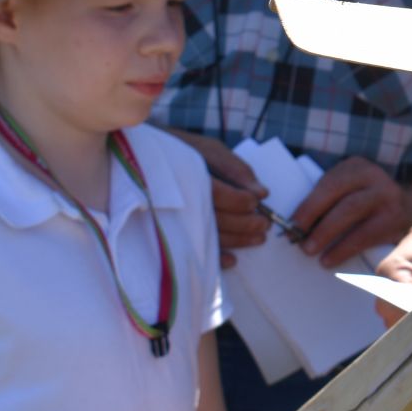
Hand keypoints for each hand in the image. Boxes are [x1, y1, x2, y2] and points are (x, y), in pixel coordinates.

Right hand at [172, 130, 269, 265]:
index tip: (255, 202)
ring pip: (210, 237)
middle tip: (264, 224)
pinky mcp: (175, 234)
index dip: (239, 201)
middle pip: (217, 219)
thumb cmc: (185, 153)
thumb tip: (262, 193)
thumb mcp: (211, 151)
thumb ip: (237, 170)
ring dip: (238, 241)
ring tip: (258, 238)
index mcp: (188, 177)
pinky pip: (195, 252)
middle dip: (246, 224)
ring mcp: (176, 221)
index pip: (217, 195)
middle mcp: (180, 202)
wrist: (147, 161)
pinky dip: (215, 259)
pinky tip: (232, 259)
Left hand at [292, 156, 411, 267]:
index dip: (307, 204)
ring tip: (308, 250)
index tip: (290, 223)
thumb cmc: (371, 203)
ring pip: (351, 210)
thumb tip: (295, 223)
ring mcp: (387, 196)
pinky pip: (365, 234)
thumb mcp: (353, 189)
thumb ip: (330, 198)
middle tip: (295, 237)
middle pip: (338, 194)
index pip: (328, 182)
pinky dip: (344, 248)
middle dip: (313, 216)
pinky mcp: (394, 218)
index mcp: (357, 167)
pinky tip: (330, 259)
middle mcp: (374, 176)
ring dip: (326, 232)